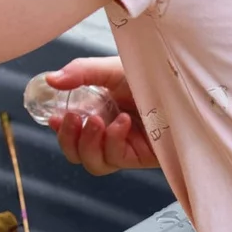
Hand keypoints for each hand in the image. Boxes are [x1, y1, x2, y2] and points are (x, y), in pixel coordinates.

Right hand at [46, 56, 158, 175]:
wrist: (179, 84)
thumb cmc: (151, 74)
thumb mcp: (110, 69)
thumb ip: (80, 72)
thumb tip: (51, 80)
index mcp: (100, 110)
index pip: (72, 131)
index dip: (60, 130)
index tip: (53, 118)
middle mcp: (109, 131)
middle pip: (77, 154)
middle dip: (68, 140)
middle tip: (73, 119)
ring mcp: (124, 145)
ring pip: (93, 163)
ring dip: (87, 144)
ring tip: (96, 122)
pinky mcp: (140, 156)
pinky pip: (115, 158)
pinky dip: (112, 141)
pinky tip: (121, 122)